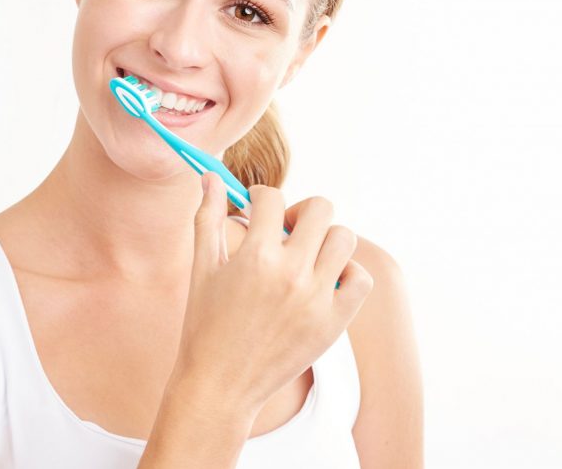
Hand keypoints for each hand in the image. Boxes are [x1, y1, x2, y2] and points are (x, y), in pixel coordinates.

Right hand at [171, 171, 373, 417]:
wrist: (221, 386)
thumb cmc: (205, 325)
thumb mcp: (202, 267)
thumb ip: (206, 216)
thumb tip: (210, 176)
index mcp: (255, 256)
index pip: (272, 198)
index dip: (261, 196)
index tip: (256, 208)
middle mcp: (290, 273)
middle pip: (320, 208)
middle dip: (300, 211)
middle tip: (285, 229)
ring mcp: (316, 299)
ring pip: (344, 238)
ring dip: (324, 238)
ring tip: (304, 255)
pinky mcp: (334, 322)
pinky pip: (359, 278)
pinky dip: (346, 272)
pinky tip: (323, 279)